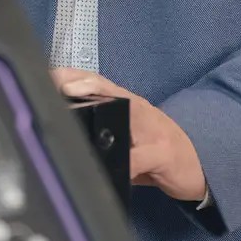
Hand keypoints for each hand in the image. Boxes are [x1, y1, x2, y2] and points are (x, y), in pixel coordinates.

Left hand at [52, 69, 208, 204]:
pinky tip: (111, 165)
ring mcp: (151, 128)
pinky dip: (126, 161)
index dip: (70, 76)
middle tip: (56, 87)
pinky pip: (140, 157)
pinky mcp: (163, 153)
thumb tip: (58, 132)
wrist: (196, 165)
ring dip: (102, 108)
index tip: (44, 75)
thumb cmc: (153, 148)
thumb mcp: (125, 135)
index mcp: (124, 103)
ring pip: (127, 111)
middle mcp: (136, 108)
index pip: (94, 81)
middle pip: (106, 89)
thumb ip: (98, 130)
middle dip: (80, 84)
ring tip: (76, 108)